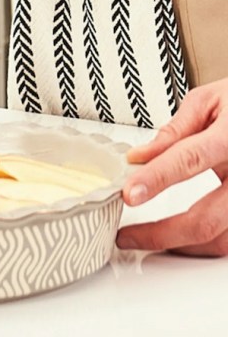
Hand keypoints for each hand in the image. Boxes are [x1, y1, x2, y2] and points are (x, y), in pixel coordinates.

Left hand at [116, 77, 227, 256]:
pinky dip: (204, 243)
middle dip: (162, 234)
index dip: (158, 179)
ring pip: (222, 240)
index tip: (129, 194)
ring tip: (147, 238)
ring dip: (181, 245)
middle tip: (126, 235)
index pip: (191, 159)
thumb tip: (138, 157)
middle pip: (208, 219)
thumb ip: (174, 132)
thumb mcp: (210, 100)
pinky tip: (179, 237)